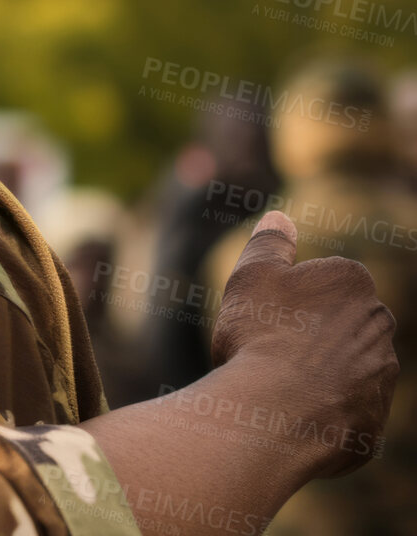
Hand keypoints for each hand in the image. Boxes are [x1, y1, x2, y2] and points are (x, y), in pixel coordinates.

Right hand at [209, 210, 396, 478]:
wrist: (280, 412)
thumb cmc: (262, 334)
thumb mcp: (252, 275)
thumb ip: (270, 244)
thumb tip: (281, 218)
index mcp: (352, 281)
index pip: (320, 282)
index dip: (285, 298)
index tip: (262, 316)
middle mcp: (379, 322)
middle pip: (336, 322)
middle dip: (308, 333)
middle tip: (266, 349)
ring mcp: (382, 372)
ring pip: (345, 365)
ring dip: (318, 371)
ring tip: (277, 385)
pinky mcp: (375, 417)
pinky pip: (345, 407)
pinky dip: (322, 408)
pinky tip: (290, 412)